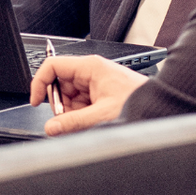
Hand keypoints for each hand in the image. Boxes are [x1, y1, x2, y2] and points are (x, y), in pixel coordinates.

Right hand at [30, 54, 147, 134]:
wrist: (160, 108)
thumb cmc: (139, 101)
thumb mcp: (102, 115)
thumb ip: (73, 122)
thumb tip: (51, 128)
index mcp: (90, 67)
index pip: (53, 66)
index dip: (40, 83)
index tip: (35, 101)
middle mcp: (91, 72)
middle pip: (59, 85)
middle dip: (60, 105)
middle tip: (67, 119)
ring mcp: (95, 84)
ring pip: (69, 98)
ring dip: (71, 113)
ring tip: (86, 122)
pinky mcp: (100, 95)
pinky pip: (80, 105)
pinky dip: (81, 116)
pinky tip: (91, 122)